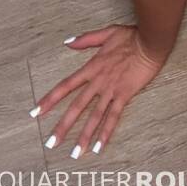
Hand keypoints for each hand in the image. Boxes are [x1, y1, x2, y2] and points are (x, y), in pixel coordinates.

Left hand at [32, 25, 164, 156]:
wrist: (151, 41)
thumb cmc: (132, 36)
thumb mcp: (108, 32)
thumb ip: (86, 39)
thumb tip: (67, 42)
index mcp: (92, 67)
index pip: (66, 86)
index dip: (50, 99)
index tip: (35, 112)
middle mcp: (98, 82)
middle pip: (77, 106)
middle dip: (63, 126)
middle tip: (50, 143)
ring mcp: (111, 90)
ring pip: (94, 116)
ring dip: (84, 135)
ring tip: (75, 153)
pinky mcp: (125, 95)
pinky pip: (114, 117)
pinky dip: (106, 133)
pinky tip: (100, 147)